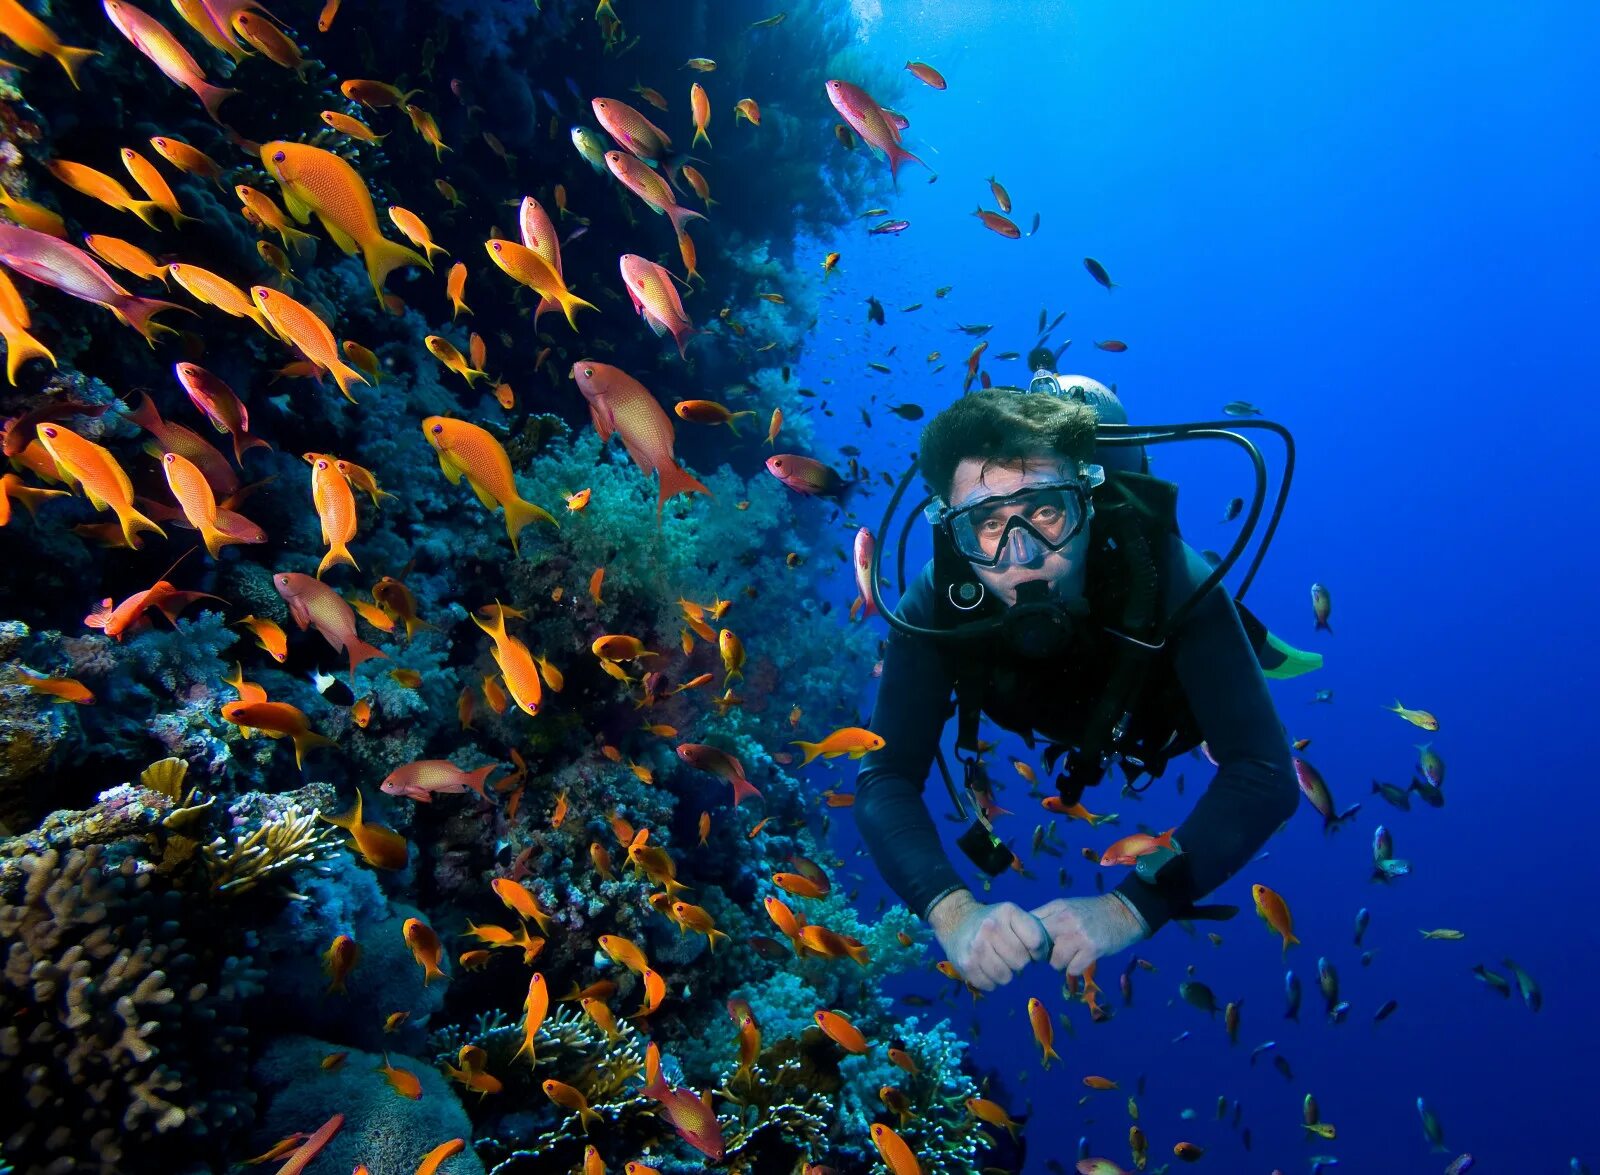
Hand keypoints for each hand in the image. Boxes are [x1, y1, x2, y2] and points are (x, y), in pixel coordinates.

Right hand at [928, 890, 1050, 990]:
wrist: (956, 920)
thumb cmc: (993, 921)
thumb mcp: (1013, 916)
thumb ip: (1033, 931)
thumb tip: (1046, 958)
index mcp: (1007, 912)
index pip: (1036, 942)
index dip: (1039, 953)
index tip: (1033, 952)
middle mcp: (990, 927)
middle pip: (1022, 962)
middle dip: (1021, 963)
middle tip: (1012, 957)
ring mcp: (976, 946)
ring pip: (1007, 977)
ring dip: (1007, 974)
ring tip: (1000, 963)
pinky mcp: (966, 964)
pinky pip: (990, 986)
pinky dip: (992, 982)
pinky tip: (987, 969)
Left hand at [1031, 894, 1144, 975]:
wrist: (1124, 913)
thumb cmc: (1092, 913)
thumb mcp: (1067, 907)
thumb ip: (1048, 918)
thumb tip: (1025, 935)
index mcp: (1056, 907)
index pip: (1028, 925)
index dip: (1027, 939)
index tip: (1034, 946)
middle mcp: (1064, 919)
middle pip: (1037, 946)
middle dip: (1041, 954)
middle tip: (1050, 954)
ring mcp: (1078, 935)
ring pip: (1054, 962)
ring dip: (1061, 964)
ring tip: (1071, 956)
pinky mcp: (1092, 949)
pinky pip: (1072, 969)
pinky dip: (1075, 969)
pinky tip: (1082, 960)